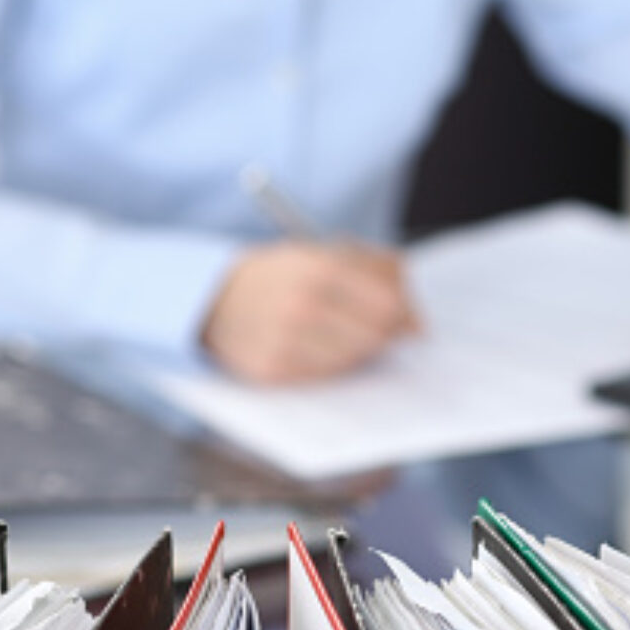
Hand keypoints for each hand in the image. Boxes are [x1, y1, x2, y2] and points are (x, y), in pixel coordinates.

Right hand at [202, 242, 420, 383]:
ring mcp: (285, 340)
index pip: (388, 302)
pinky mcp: (272, 370)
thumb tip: (417, 314)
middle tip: (384, 332)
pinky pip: (326, 377)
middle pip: (376, 335)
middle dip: (387, 335)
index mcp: (318, 268)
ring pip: (354, 359)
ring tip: (343, 335)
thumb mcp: (323, 252)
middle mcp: (301, 305)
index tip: (413, 321)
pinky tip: (321, 349)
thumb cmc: (280, 275)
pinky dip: (333, 366)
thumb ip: (376, 268)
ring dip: (360, 351)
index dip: (407, 314)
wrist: (213, 298)